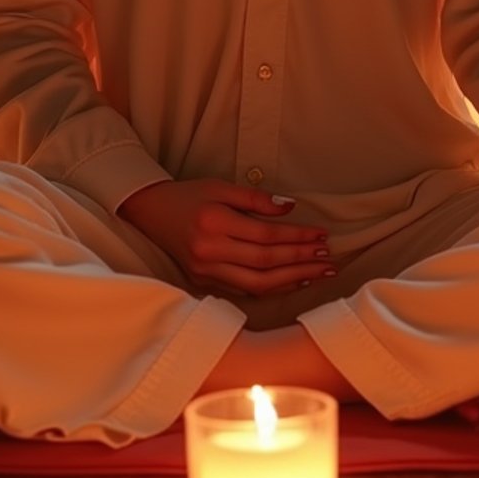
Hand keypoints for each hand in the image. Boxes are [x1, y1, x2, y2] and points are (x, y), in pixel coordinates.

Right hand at [118, 178, 335, 297]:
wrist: (151, 213)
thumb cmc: (190, 195)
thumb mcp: (221, 187)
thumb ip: (256, 199)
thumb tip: (290, 208)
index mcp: (214, 223)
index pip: (266, 235)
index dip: (296, 237)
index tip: (321, 235)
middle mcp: (209, 252)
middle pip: (265, 263)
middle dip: (300, 260)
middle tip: (327, 257)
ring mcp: (206, 272)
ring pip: (257, 284)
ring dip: (291, 279)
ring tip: (317, 273)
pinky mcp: (204, 284)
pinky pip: (244, 290)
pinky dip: (271, 288)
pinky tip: (292, 280)